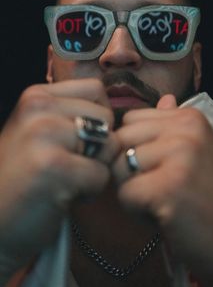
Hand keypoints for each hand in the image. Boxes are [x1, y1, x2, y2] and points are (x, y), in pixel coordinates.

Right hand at [0, 79, 118, 277]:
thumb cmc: (24, 177)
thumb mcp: (38, 130)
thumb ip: (70, 114)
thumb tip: (114, 112)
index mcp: (36, 96)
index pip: (95, 89)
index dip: (98, 118)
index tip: (78, 140)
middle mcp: (38, 108)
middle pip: (107, 117)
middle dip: (99, 146)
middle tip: (70, 166)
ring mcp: (44, 135)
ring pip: (109, 145)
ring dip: (96, 169)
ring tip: (66, 180)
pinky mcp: (53, 166)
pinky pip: (101, 175)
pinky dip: (90, 192)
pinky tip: (62, 197)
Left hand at [112, 94, 212, 286]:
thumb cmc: (210, 198)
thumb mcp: (198, 151)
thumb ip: (174, 125)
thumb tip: (164, 99)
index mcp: (190, 117)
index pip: (130, 120)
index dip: (135, 146)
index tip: (159, 167)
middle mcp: (186, 129)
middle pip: (120, 140)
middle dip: (128, 168)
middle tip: (158, 188)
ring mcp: (180, 155)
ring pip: (119, 166)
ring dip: (133, 191)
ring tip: (162, 201)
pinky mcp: (169, 187)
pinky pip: (125, 193)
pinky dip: (137, 211)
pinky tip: (163, 216)